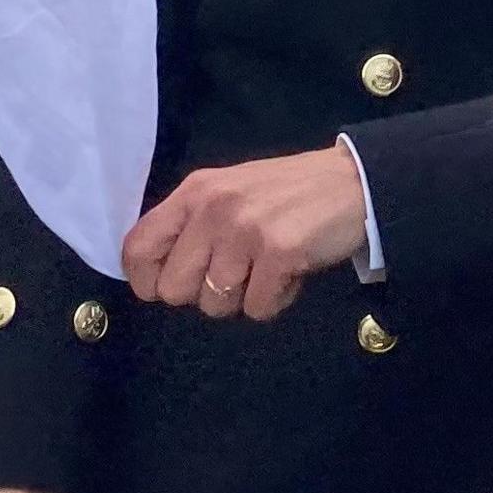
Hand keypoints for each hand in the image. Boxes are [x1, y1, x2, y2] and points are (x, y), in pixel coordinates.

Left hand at [123, 144, 370, 319]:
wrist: (354, 183)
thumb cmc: (287, 193)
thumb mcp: (229, 193)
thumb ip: (193, 225)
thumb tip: (160, 276)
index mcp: (194, 192)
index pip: (137, 248)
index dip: (147, 281)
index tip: (170, 288)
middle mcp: (214, 208)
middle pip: (174, 289)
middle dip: (203, 295)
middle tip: (235, 275)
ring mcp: (246, 230)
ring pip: (215, 304)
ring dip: (243, 298)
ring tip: (267, 269)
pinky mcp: (280, 251)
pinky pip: (257, 308)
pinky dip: (275, 300)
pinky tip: (290, 273)